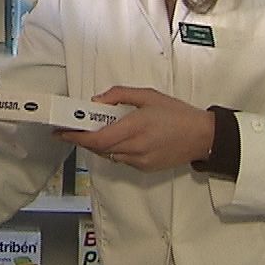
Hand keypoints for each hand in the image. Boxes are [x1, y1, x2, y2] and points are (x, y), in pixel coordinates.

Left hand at [57, 86, 214, 172]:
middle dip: (82, 138)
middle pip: (98, 148)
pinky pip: (120, 159)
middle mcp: (135, 147)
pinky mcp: (144, 168)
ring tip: (94, 130)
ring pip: (108, 155)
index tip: (61, 131)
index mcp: (136, 127)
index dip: (76, 136)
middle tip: (72, 128)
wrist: (203, 137)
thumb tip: (96, 101)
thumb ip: (119, 95)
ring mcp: (139, 161)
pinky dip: (112, 149)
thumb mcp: (148, 95)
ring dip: (97, 144)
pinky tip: (117, 139)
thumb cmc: (178, 114)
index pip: (97, 138)